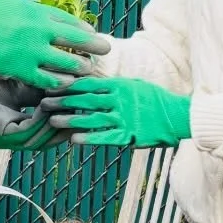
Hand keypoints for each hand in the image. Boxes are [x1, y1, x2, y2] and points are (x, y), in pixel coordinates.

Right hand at [0, 0, 107, 89]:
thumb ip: (18, 10)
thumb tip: (27, 12)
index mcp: (31, 9)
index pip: (65, 19)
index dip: (81, 28)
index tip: (92, 33)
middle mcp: (35, 27)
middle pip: (74, 38)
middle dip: (92, 46)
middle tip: (106, 51)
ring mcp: (27, 47)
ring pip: (65, 61)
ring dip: (79, 67)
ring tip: (89, 73)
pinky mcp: (15, 66)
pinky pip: (45, 78)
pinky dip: (57, 83)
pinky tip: (64, 87)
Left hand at [44, 75, 191, 148]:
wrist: (179, 116)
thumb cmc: (156, 100)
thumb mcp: (136, 86)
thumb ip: (115, 86)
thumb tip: (94, 84)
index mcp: (120, 86)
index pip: (89, 83)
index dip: (68, 85)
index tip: (51, 86)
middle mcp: (120, 100)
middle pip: (85, 100)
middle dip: (63, 101)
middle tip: (44, 102)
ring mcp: (124, 118)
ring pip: (91, 118)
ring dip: (70, 120)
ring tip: (53, 121)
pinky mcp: (129, 135)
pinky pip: (104, 136)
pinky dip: (88, 137)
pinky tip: (73, 139)